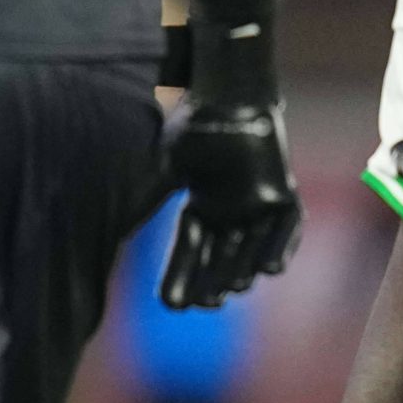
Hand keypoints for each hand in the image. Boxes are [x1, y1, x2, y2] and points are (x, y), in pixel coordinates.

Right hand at [160, 101, 300, 308]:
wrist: (228, 97)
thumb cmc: (194, 128)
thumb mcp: (166, 169)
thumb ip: (149, 200)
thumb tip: (115, 230)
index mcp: (202, 208)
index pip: (189, 251)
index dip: (180, 276)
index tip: (171, 305)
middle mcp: (231, 213)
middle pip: (220, 258)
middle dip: (211, 282)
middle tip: (203, 303)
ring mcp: (259, 205)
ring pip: (251, 250)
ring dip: (243, 271)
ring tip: (231, 290)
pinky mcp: (284, 192)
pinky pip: (287, 228)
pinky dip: (281, 246)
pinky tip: (272, 269)